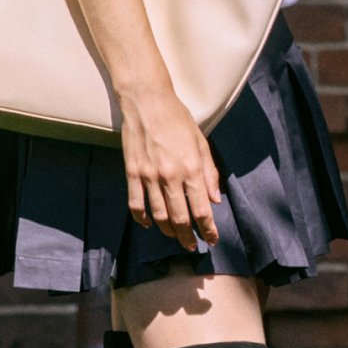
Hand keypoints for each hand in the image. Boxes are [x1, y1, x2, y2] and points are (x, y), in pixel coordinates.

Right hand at [118, 81, 220, 251]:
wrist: (147, 101)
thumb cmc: (178, 119)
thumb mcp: (201, 143)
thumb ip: (209, 173)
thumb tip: (215, 200)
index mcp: (191, 168)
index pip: (201, 209)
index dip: (208, 229)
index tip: (212, 240)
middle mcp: (170, 176)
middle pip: (180, 219)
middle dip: (188, 237)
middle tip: (192, 246)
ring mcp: (148, 176)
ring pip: (158, 215)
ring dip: (168, 231)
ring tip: (175, 237)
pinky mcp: (132, 172)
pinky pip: (136, 204)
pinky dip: (142, 219)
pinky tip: (149, 225)